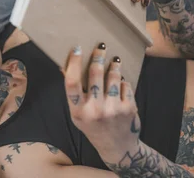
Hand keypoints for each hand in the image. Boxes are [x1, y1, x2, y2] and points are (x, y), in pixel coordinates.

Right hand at [64, 43, 140, 159]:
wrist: (118, 147)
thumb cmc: (94, 126)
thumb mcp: (78, 114)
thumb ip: (73, 93)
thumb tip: (64, 67)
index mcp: (78, 111)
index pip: (72, 82)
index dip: (73, 63)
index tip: (77, 48)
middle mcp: (95, 109)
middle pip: (95, 74)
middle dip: (98, 56)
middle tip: (101, 46)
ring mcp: (113, 109)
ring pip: (113, 76)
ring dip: (114, 65)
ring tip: (115, 60)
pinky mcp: (129, 108)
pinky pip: (125, 85)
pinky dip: (123, 81)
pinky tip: (121, 82)